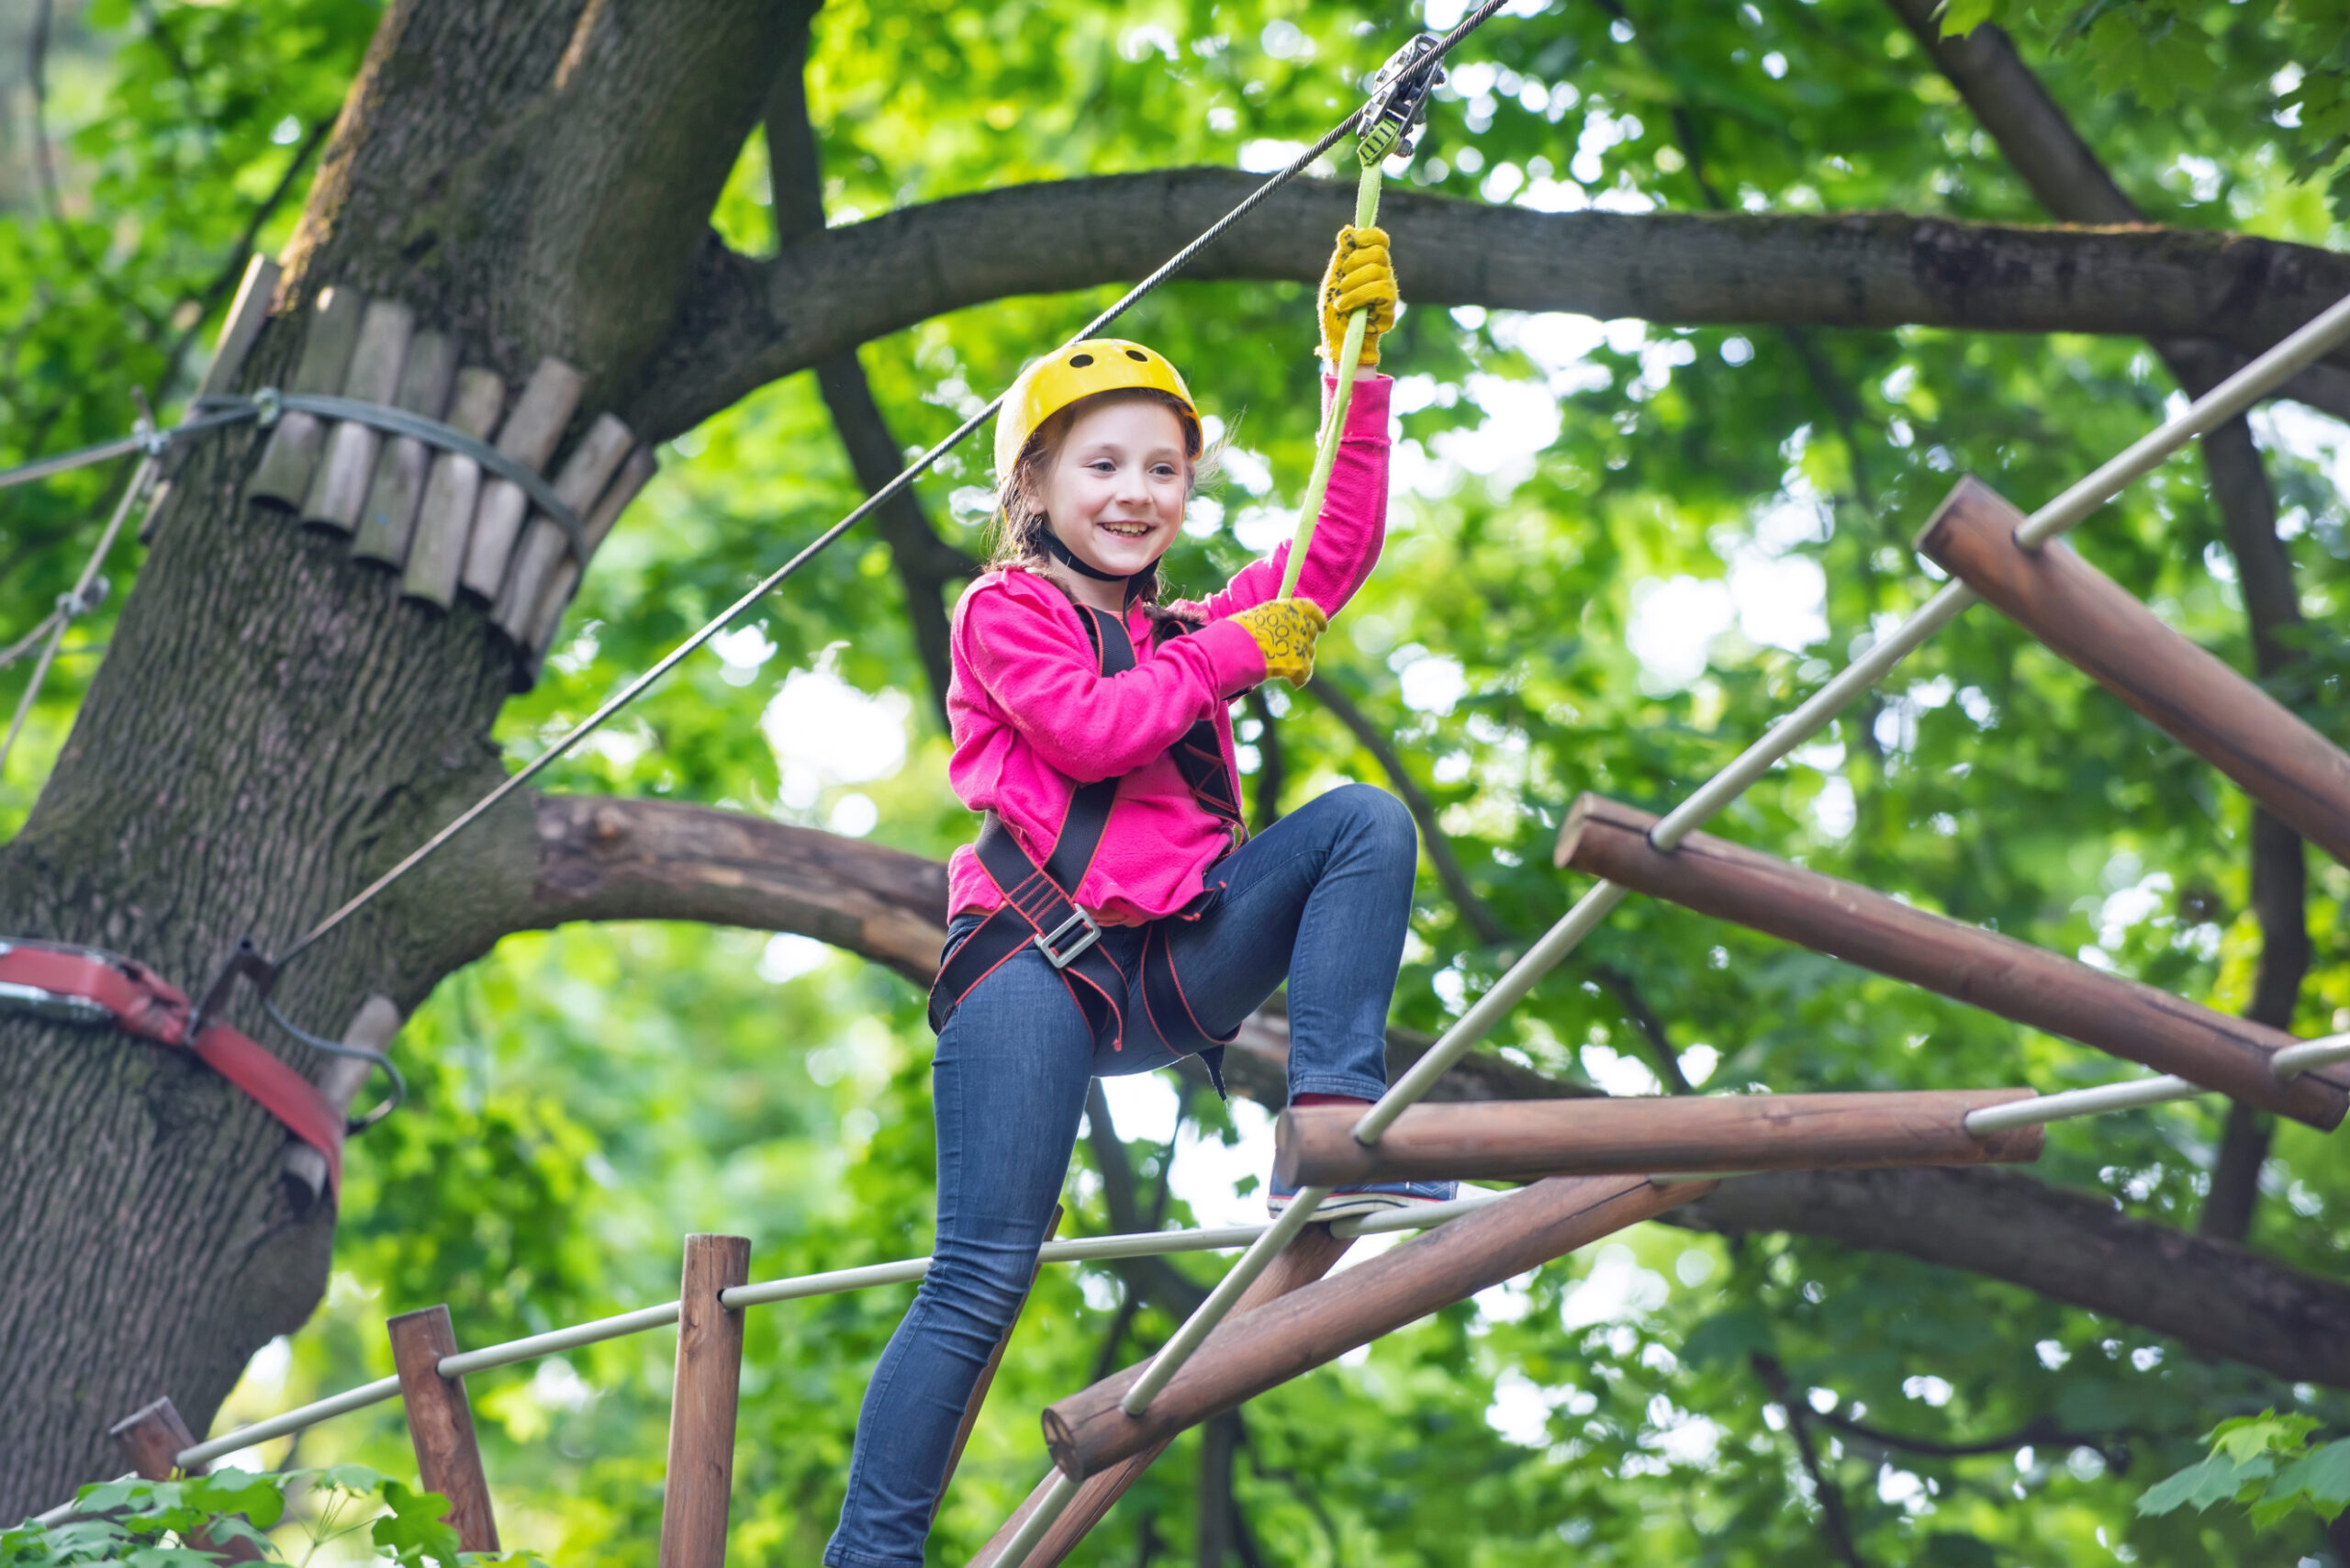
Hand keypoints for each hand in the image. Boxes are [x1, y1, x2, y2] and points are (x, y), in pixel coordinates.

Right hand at [1231, 598, 1327, 688]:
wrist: (1235, 650)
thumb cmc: (1237, 633)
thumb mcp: (1255, 617)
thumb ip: (1271, 620)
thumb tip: (1272, 628)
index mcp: (1287, 607)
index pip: (1311, 609)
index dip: (1319, 619)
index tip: (1322, 626)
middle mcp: (1298, 622)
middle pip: (1311, 631)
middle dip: (1305, 640)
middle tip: (1295, 648)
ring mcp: (1299, 643)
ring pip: (1309, 653)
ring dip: (1300, 659)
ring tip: (1285, 666)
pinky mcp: (1299, 664)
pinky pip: (1305, 673)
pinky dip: (1300, 679)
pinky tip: (1294, 682)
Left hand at [1318, 225, 1398, 368]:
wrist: (1336, 338)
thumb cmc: (1334, 309)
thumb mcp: (1334, 278)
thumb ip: (1342, 255)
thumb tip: (1348, 230)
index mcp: (1370, 263)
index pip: (1380, 240)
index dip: (1368, 235)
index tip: (1353, 241)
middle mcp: (1383, 274)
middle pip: (1379, 252)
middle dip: (1355, 262)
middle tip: (1341, 280)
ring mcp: (1389, 290)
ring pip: (1377, 271)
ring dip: (1352, 283)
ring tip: (1340, 299)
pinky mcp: (1390, 307)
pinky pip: (1379, 290)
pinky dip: (1358, 296)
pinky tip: (1345, 306)